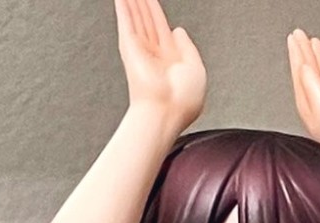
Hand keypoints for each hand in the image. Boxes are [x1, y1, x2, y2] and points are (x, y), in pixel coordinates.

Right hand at [115, 0, 205, 132]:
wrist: (165, 113)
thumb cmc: (182, 101)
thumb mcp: (196, 69)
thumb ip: (188, 47)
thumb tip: (178, 30)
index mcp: (170, 61)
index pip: (162, 29)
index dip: (157, 13)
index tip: (152, 2)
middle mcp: (153, 56)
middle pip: (148, 20)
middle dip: (144, 3)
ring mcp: (140, 51)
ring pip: (137, 17)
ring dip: (133, 1)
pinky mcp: (130, 48)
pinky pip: (127, 21)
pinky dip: (123, 8)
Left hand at [287, 30, 319, 165]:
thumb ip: (314, 89)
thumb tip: (304, 68)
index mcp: (310, 108)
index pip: (301, 75)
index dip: (298, 55)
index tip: (294, 38)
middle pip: (310, 74)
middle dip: (305, 53)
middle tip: (300, 34)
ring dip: (319, 59)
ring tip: (315, 43)